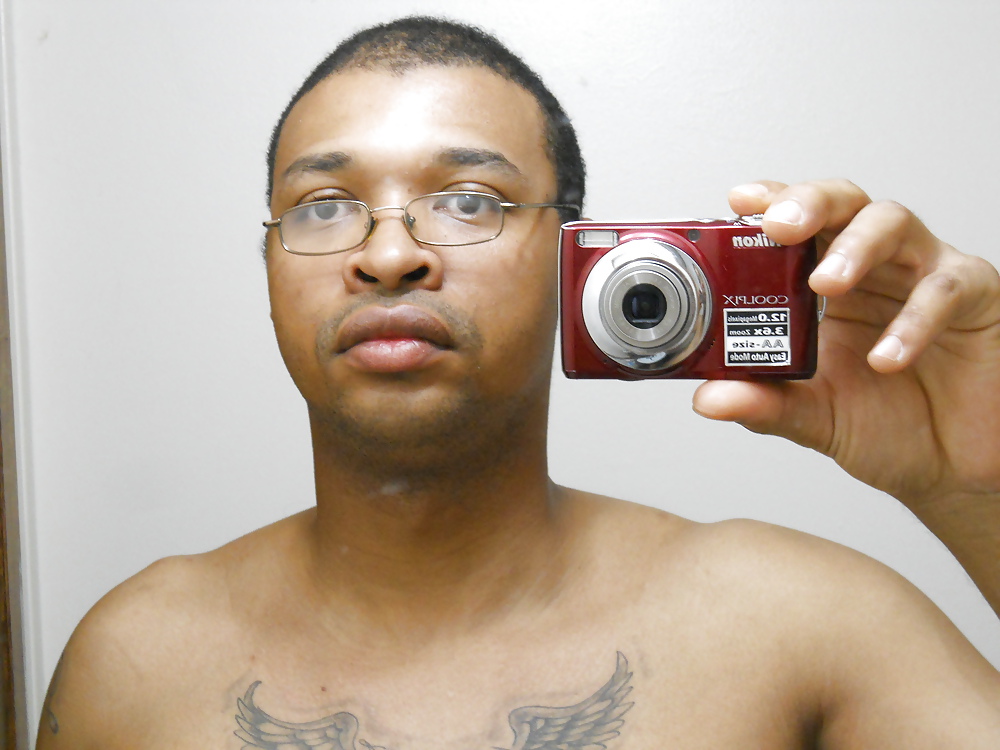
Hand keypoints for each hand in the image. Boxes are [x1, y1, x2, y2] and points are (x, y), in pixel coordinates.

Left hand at [693, 179, 999, 511]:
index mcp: (825, 283)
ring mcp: (923, 274)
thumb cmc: (885, 424)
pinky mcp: (975, 297)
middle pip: (843, 202)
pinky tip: (885, 356)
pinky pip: (945, 288)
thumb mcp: (813, 418)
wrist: (950, 464)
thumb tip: (709, 398)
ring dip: (854, 246)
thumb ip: (765, 404)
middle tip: (779, 226)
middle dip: (809, 203)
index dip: (771, 203)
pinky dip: (913, 319)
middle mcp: (873, 267)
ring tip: (824, 282)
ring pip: (893, 223)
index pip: (797, 226)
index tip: (739, 201)